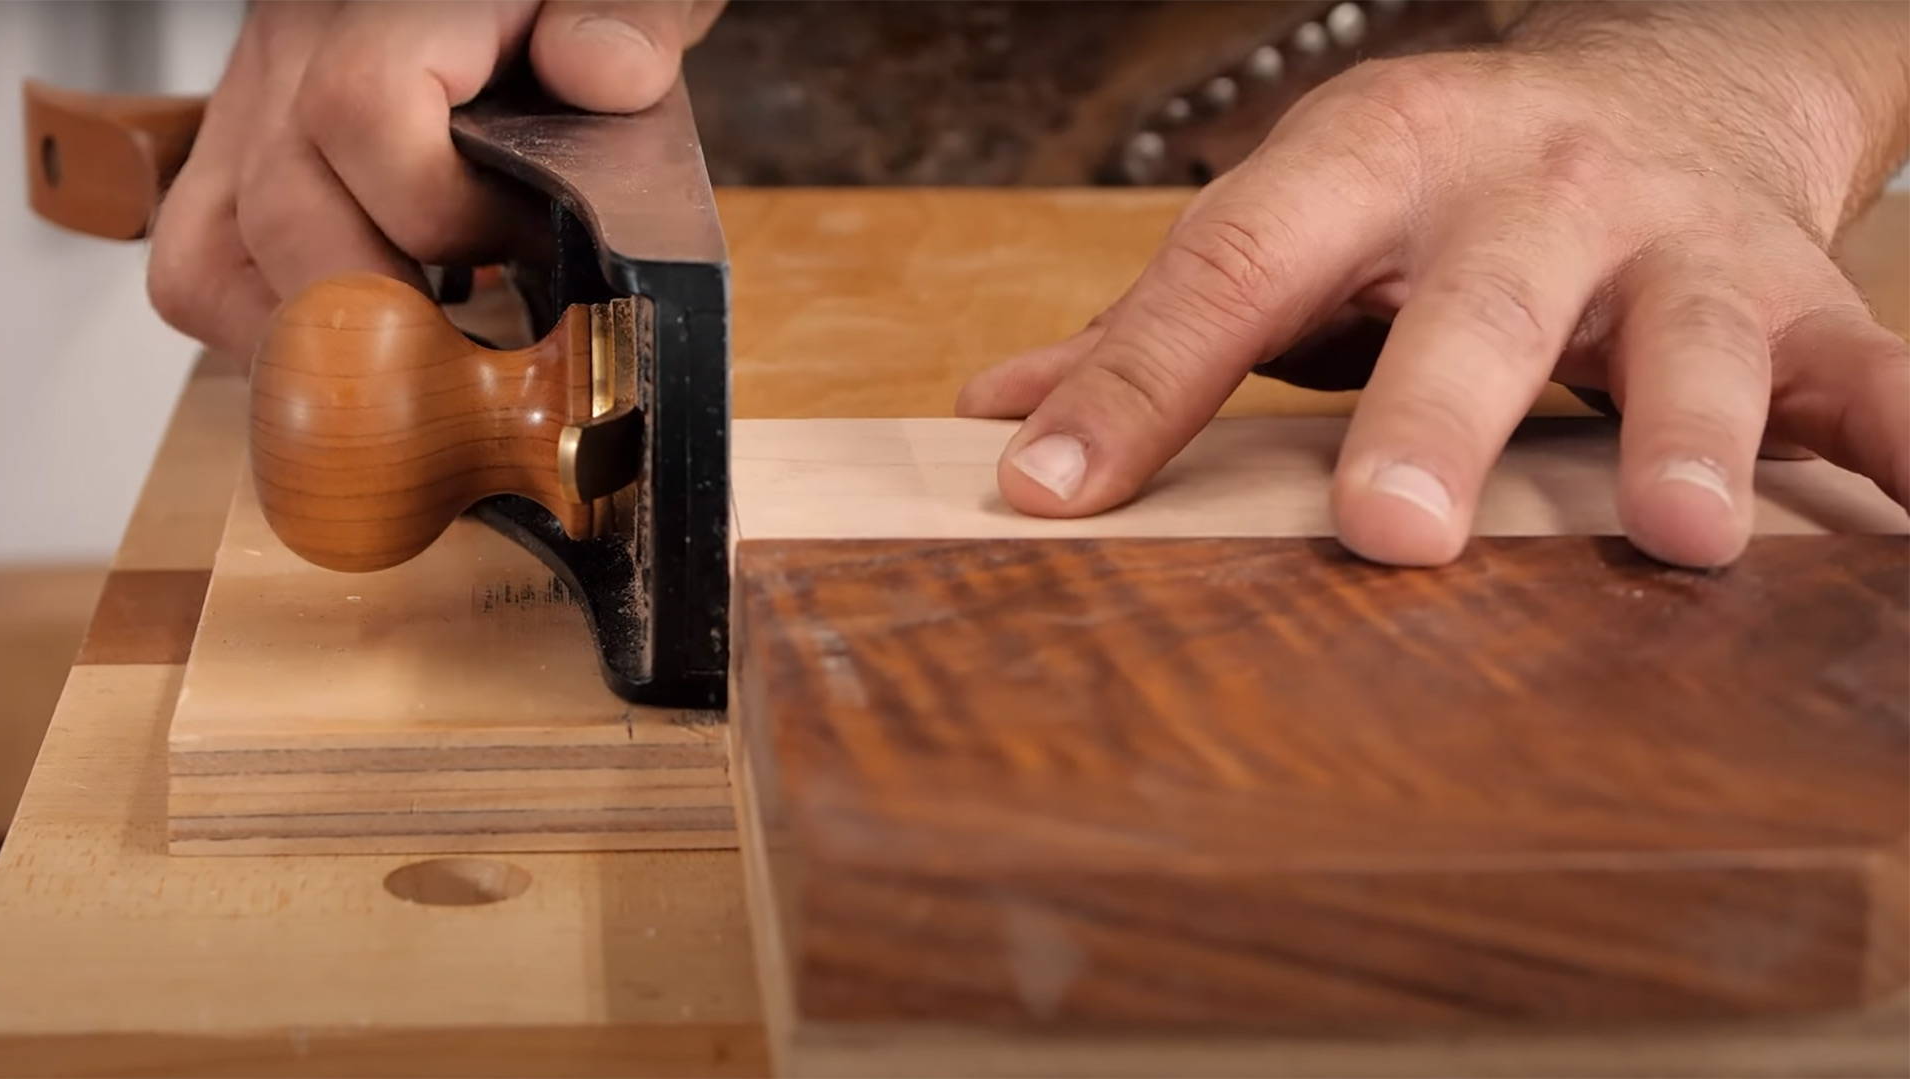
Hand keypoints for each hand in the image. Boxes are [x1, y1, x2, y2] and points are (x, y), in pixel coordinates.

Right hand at [148, 0, 722, 359]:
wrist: (525, 2)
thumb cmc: (569, 13)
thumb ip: (624, 21)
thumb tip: (603, 73)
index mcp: (390, 4)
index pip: (363, 109)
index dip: (446, 212)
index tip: (530, 248)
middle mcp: (295, 52)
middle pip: (281, 213)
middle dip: (388, 313)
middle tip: (480, 353)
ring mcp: (252, 112)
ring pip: (211, 259)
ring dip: (319, 341)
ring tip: (419, 360)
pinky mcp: (237, 165)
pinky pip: (204, 269)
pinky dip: (275, 331)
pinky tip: (369, 341)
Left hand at [958, 3, 1909, 567]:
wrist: (1666, 85)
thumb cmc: (1441, 194)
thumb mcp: (1302, 226)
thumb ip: (1161, 326)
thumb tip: (996, 412)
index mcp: (1369, 163)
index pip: (1231, 272)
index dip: (1135, 384)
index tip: (1047, 496)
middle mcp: (1527, 189)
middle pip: (1471, 306)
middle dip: (1434, 414)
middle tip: (1387, 531)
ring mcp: (1677, 244)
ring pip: (1690, 337)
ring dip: (1687, 430)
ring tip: (1681, 534)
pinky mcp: (1806, 296)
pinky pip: (1875, 377)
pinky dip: (1904, 447)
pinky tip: (1904, 519)